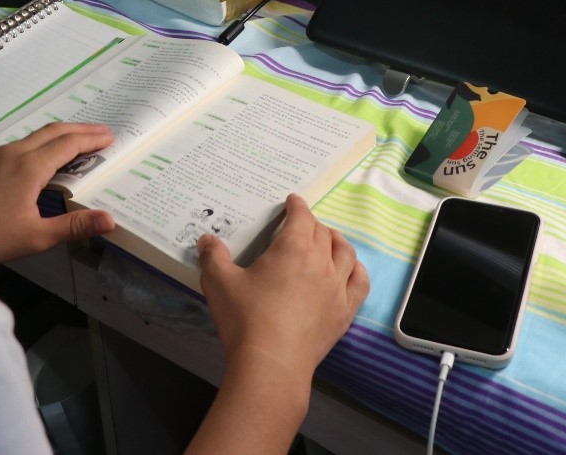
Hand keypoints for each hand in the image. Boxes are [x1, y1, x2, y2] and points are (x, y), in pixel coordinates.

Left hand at [0, 122, 115, 265]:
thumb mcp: (35, 237)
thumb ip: (73, 227)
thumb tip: (109, 219)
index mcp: (30, 168)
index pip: (68, 145)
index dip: (91, 140)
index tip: (110, 137)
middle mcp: (14, 153)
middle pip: (53, 131)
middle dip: (80, 129)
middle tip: (101, 130)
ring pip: (34, 136)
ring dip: (59, 134)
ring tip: (75, 140)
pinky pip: (18, 144)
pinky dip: (39, 143)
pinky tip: (39, 158)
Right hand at [197, 193, 368, 386]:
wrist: (272, 364)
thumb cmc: (245, 318)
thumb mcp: (219, 282)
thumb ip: (212, 257)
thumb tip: (206, 240)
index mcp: (293, 248)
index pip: (301, 217)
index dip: (297, 206)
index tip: (293, 201)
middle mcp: (321, 262)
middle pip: (323, 233)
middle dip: (312, 224)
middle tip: (301, 224)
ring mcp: (337, 288)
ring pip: (346, 253)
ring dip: (337, 241)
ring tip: (329, 240)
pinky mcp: (344, 312)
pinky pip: (360, 283)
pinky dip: (357, 270)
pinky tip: (351, 270)